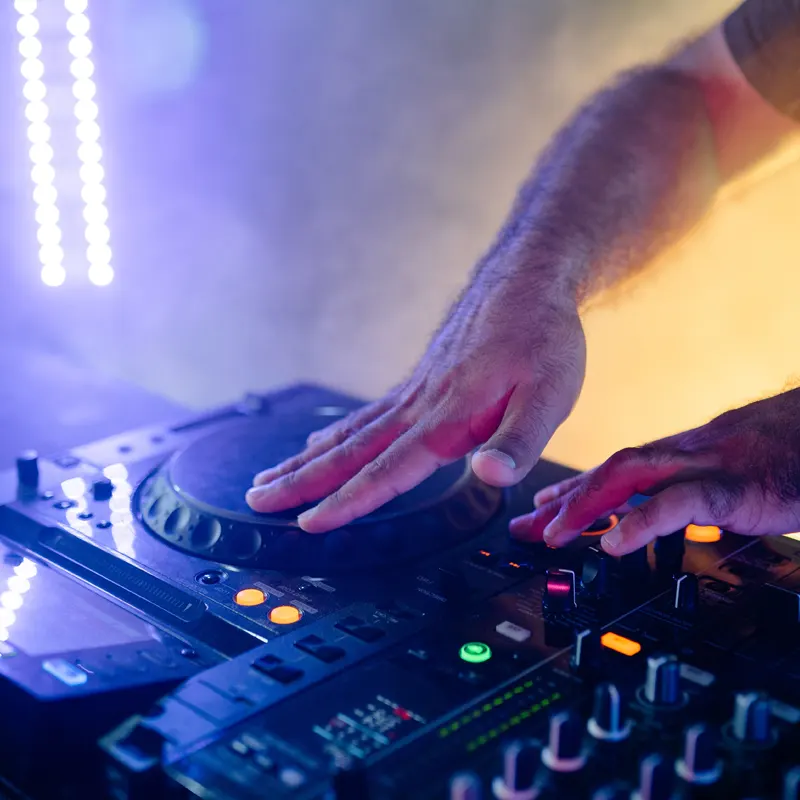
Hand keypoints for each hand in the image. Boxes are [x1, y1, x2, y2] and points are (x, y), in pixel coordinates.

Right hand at [245, 271, 585, 531]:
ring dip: (305, 461)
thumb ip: (518, 440)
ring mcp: (411, 393)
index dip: (350, 500)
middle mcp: (419, 407)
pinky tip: (314, 445)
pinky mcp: (414, 383)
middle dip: (301, 481)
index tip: (310, 524)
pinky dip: (332, 435)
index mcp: (449, 418)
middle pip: (350, 451)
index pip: (389, 469)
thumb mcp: (551, 395)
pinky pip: (363, 416)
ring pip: (348, 434)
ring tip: (267, 480)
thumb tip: (490, 475)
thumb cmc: (542, 339)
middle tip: (256, 500)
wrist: (526, 281)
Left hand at [509, 388, 799, 553]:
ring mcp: (709, 466)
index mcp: (685, 452)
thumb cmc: (792, 452)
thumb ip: (701, 486)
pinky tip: (614, 543)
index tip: (543, 505)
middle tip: (525, 526)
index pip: (618, 469)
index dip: (576, 488)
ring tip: (553, 534)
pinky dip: (643, 521)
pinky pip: (681, 502)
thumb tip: (672, 510)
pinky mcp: (737, 488)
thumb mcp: (735, 469)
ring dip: (586, 505)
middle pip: (610, 471)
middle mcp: (686, 453)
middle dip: (564, 499)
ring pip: (631, 476)